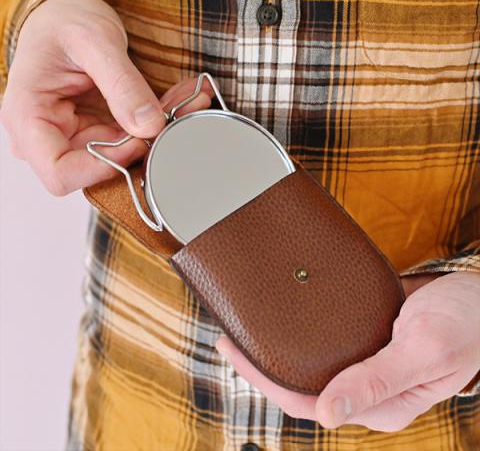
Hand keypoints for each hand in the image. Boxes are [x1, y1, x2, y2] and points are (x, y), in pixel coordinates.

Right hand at [0, 0, 213, 194]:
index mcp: (29, 118)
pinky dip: (160, 121)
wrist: (66, 16)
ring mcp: (77, 137)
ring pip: (126, 156)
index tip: (137, 141)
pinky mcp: (100, 133)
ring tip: (189, 100)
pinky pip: (134, 139)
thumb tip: (149, 126)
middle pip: (99, 168)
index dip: (103, 165)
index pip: (61, 174)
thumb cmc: (63, 21)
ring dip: (160, 132)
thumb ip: (121, 83)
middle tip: (180, 114)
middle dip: (144, 146)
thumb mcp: (93, 40)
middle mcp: (50, 136)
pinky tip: (180, 100)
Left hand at [215, 271, 479, 431]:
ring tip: (246, 325)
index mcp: (380, 404)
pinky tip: (282, 318)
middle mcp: (366, 390)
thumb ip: (378, 381)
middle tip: (229, 333)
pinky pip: (326, 343)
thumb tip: (326, 415)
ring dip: (278, 348)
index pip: (306, 401)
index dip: (264, 379)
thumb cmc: (465, 323)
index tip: (233, 351)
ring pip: (310, 364)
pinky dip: (300, 333)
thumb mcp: (425, 351)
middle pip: (301, 384)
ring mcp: (365, 366)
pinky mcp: (366, 343)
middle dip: (261, 364)